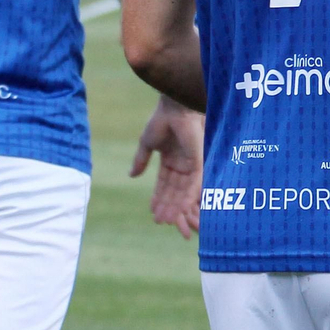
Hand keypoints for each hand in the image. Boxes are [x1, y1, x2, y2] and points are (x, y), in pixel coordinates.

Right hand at [130, 96, 204, 238]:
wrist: (173, 107)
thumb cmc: (161, 119)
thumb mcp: (147, 143)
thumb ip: (141, 160)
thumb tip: (131, 175)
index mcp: (171, 161)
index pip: (165, 186)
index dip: (159, 200)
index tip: (154, 214)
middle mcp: (183, 165)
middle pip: (176, 192)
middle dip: (169, 209)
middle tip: (163, 223)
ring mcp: (192, 165)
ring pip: (186, 192)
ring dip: (179, 208)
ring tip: (171, 222)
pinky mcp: (199, 162)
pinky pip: (195, 184)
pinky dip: (189, 198)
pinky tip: (182, 209)